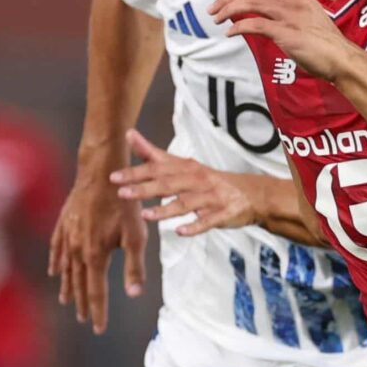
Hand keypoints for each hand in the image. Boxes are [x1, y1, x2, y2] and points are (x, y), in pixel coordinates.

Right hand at [47, 153, 147, 331]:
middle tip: (85, 320)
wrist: (100, 172)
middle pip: (79, 284)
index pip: (96, 292)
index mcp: (95, 256)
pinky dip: (56, 262)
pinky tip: (55, 271)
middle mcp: (78, 250)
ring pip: (66, 269)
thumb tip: (134, 294)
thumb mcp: (136, 236)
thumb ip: (134, 267)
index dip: (98, 312)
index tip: (98, 328)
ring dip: (68, 287)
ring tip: (68, 302)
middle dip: (83, 303)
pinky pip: (57, 249)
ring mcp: (68, 236)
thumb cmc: (123, 203)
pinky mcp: (64, 223)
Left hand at [111, 130, 263, 236]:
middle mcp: (197, 180)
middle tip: (122, 193)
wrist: (251, 193)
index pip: (157, 168)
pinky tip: (180, 232)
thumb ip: (153, 153)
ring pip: (186, 203)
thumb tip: (129, 134)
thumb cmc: (209, 180)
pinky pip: (207, 221)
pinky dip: (195, 226)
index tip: (114, 177)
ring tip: (146, 215)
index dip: (135, 172)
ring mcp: (210, 197)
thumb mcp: (182, 164)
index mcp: (185, 167)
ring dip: (166, 209)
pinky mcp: (222, 214)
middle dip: (145, 189)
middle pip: (168, 184)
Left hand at [209, 0, 358, 79]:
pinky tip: (231, 33)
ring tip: (217, 20)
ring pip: (248, 3)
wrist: (338, 54)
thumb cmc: (316, 31)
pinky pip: (254, 25)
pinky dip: (238, 27)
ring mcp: (289, 13)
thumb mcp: (297, 3)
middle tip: (212, 9)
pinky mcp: (286, 33)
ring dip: (227, 11)